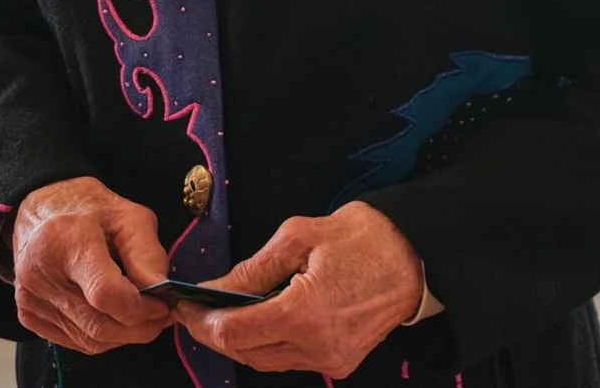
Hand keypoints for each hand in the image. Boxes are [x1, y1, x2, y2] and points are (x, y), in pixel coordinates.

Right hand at [10, 177, 172, 352]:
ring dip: (122, 336)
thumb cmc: (88, 209)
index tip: (162, 305)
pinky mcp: (27, 313)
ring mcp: (29, 296)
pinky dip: (100, 337)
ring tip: (139, 316)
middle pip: (98, 325)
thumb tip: (163, 293)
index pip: (105, 294)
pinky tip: (111, 316)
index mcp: (66, 239)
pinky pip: (74, 342)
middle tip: (159, 318)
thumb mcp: (128, 216)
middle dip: (138, 329)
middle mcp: (41, 272)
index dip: (140, 309)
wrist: (41, 209)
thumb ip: (148, 254)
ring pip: (88, 340)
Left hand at [174, 202, 424, 377]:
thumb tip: (215, 289)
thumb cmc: (361, 237)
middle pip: (246, 353)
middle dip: (215, 333)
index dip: (202, 322)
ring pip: (266, 361)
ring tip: (223, 313)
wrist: (415, 255)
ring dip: (241, 341)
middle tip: (195, 309)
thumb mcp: (298, 237)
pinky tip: (260, 321)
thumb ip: (252, 269)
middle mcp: (316, 346)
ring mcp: (331, 360)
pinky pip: (290, 360)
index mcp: (304, 313)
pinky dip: (269, 344)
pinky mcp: (341, 363)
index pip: (234, 333)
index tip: (184, 304)